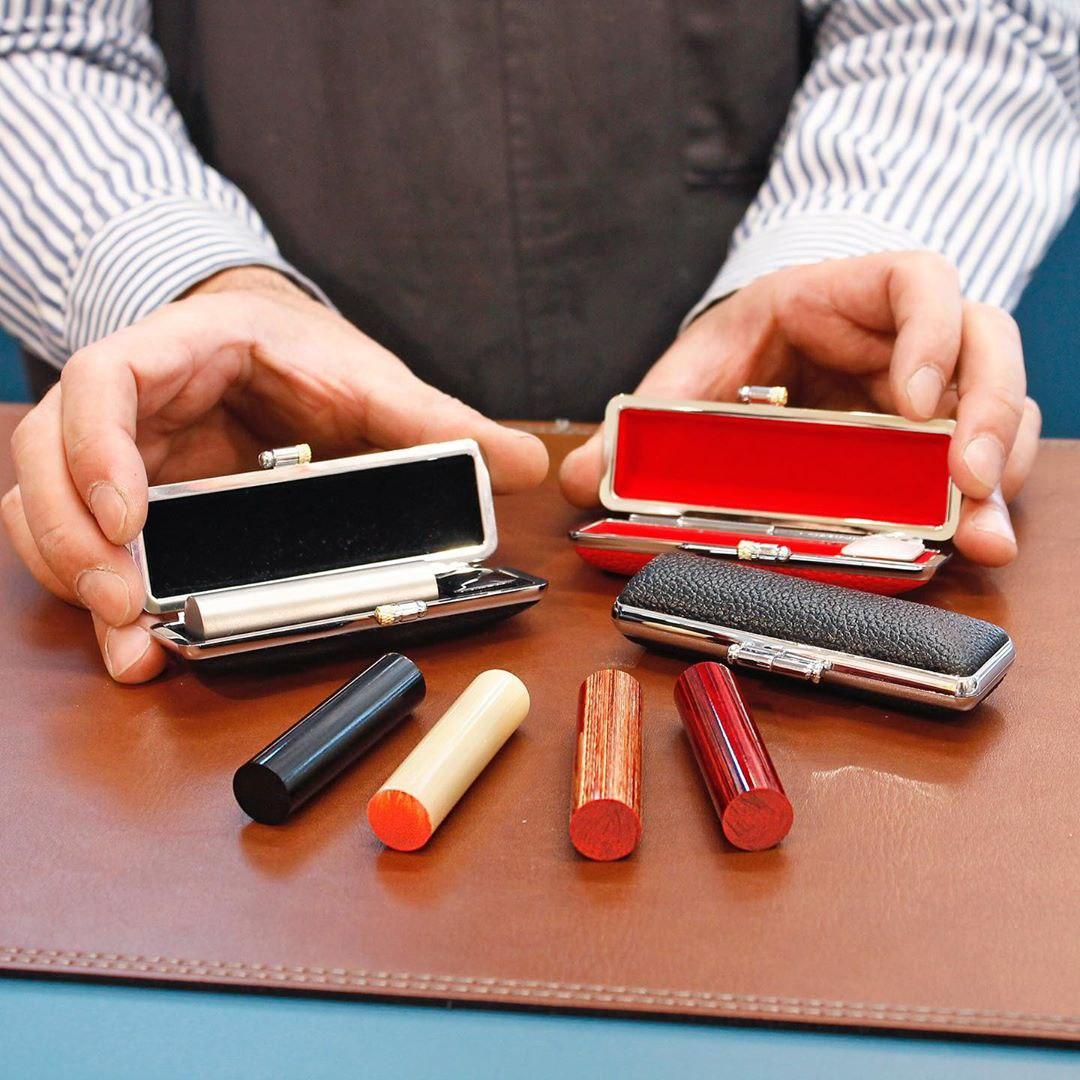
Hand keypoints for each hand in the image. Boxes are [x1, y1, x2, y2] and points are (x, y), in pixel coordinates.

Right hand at [2, 267, 548, 681]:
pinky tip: (133, 637)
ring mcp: (117, 452)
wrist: (277, 347)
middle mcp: (131, 403)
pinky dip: (91, 588)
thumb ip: (439, 422)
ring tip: (131, 641)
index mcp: (183, 350)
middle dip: (74, 539)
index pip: (105, 381)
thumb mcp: (372, 381)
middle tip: (128, 609)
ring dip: (73, 576)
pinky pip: (76, 538)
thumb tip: (522, 462)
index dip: (98, 450)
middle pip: (46, 459)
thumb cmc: (309, 357)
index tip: (130, 516)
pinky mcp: (125, 497)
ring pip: (44, 507)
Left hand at [561, 252, 1038, 565]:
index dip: (932, 333)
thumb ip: (644, 422)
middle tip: (966, 478)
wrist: (749, 365)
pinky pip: (975, 453)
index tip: (914, 398)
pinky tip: (979, 536)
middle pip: (986, 344)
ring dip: (998, 463)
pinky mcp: (927, 434)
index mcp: (841, 299)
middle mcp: (900, 337)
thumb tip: (584, 479)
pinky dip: (982, 497)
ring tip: (985, 527)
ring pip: (996, 402)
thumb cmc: (730, 356)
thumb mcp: (686, 377)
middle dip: (988, 410)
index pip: (918, 282)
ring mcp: (924, 385)